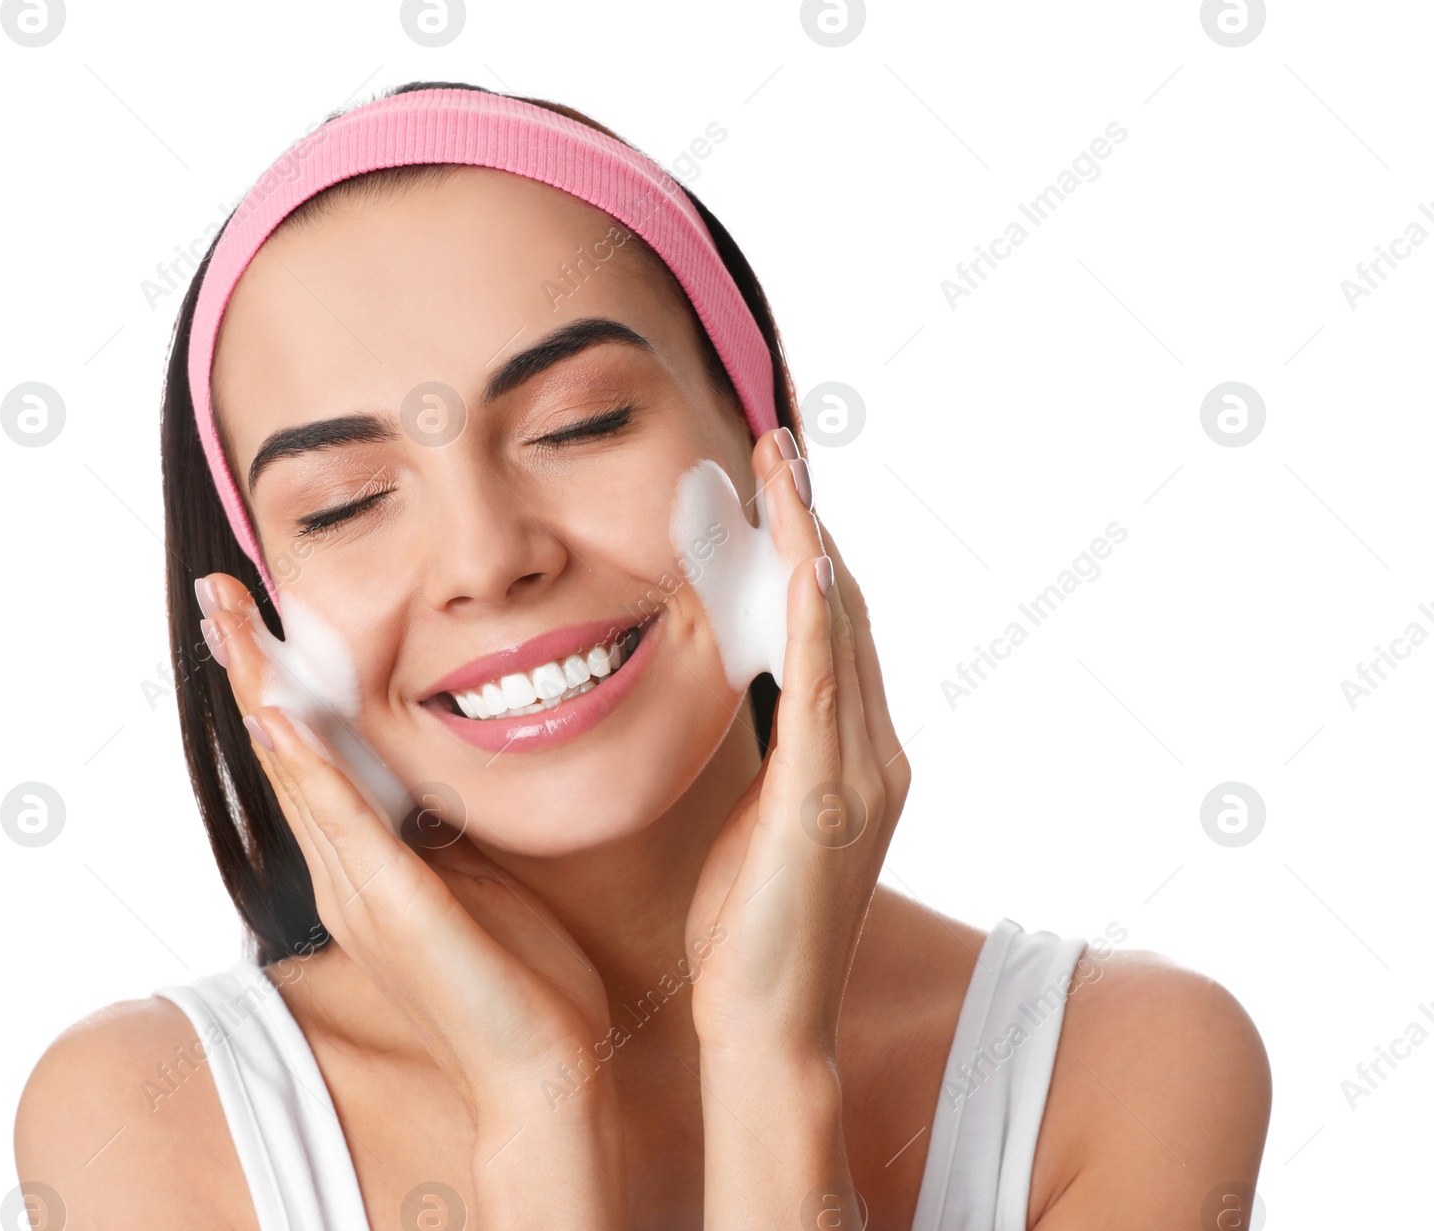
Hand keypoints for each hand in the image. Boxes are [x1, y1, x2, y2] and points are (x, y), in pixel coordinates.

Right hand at [195, 575, 618, 1121]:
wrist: (537, 1071)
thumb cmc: (515, 980)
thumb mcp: (469, 878)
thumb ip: (436, 828)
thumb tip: (432, 774)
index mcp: (362, 866)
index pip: (309, 756)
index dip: (280, 684)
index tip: (261, 616)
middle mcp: (343, 874)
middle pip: (282, 752)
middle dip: (250, 668)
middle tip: (220, 592)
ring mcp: (360, 892)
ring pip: (297, 773)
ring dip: (263, 693)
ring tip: (232, 624)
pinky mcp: (395, 909)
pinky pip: (344, 825)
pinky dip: (310, 769)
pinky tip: (282, 719)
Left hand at [684, 429, 911, 1064]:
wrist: (763, 1018)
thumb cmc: (747, 927)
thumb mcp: (758, 819)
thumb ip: (773, 756)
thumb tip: (747, 701)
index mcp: (856, 758)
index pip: (835, 631)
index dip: (808, 552)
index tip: (776, 486)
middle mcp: (875, 754)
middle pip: (847, 611)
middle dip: (811, 525)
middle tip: (779, 448)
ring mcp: (862, 775)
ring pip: (842, 632)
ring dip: (810, 544)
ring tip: (784, 470)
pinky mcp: (830, 800)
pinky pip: (828, 690)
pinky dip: (820, 623)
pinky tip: (806, 565)